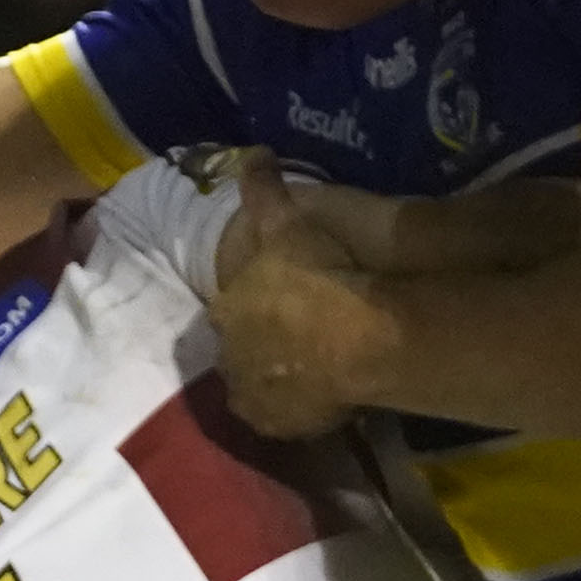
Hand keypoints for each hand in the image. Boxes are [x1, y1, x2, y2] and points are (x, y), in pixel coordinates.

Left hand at [209, 151, 377, 440]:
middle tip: (292, 338)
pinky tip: (320, 398)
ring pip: (257, 388)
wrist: (355, 337)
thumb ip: (265, 190)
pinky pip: (284, 421)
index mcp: (225, 312)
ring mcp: (254, 398)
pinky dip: (297, 411)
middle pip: (238, 353)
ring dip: (274, 381)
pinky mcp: (283, 428)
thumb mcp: (288, 224)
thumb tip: (253, 153)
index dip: (249, 305)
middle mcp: (228, 360)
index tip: (272, 302)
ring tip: (306, 371)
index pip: (227, 310)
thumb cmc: (316, 277)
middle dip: (257, 347)